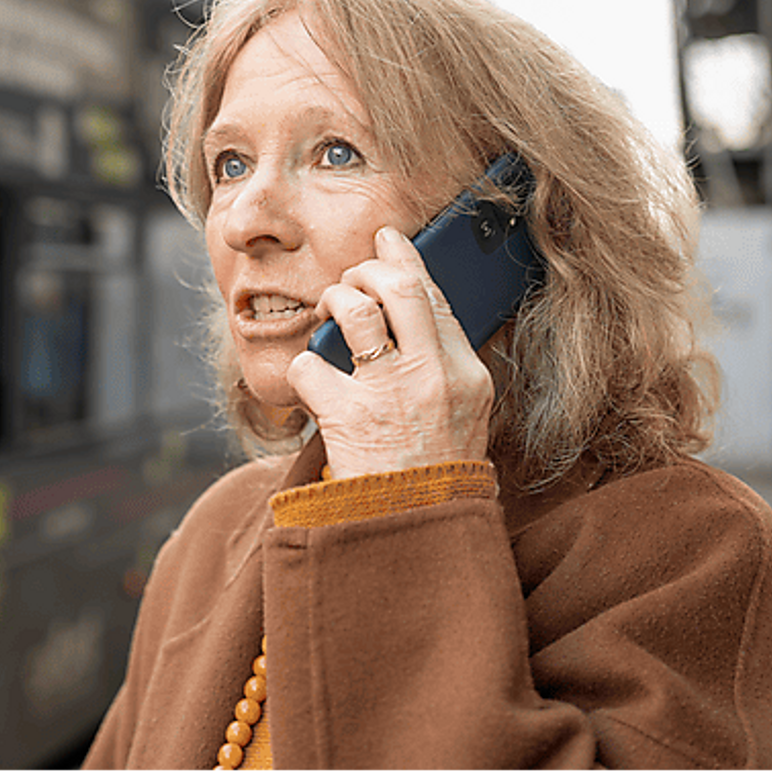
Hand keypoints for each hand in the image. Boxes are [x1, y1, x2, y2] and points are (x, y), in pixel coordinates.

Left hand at [287, 225, 493, 478]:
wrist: (417, 531)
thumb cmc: (436, 473)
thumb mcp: (466, 415)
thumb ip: (444, 364)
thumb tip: (417, 310)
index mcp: (467, 373)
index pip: (436, 297)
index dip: (406, 260)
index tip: (388, 240)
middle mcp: (433, 375)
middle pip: (399, 287)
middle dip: (367, 270)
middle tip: (352, 279)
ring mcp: (390, 394)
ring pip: (355, 310)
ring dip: (333, 301)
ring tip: (327, 314)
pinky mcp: (348, 416)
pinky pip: (310, 363)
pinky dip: (304, 367)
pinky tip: (312, 382)